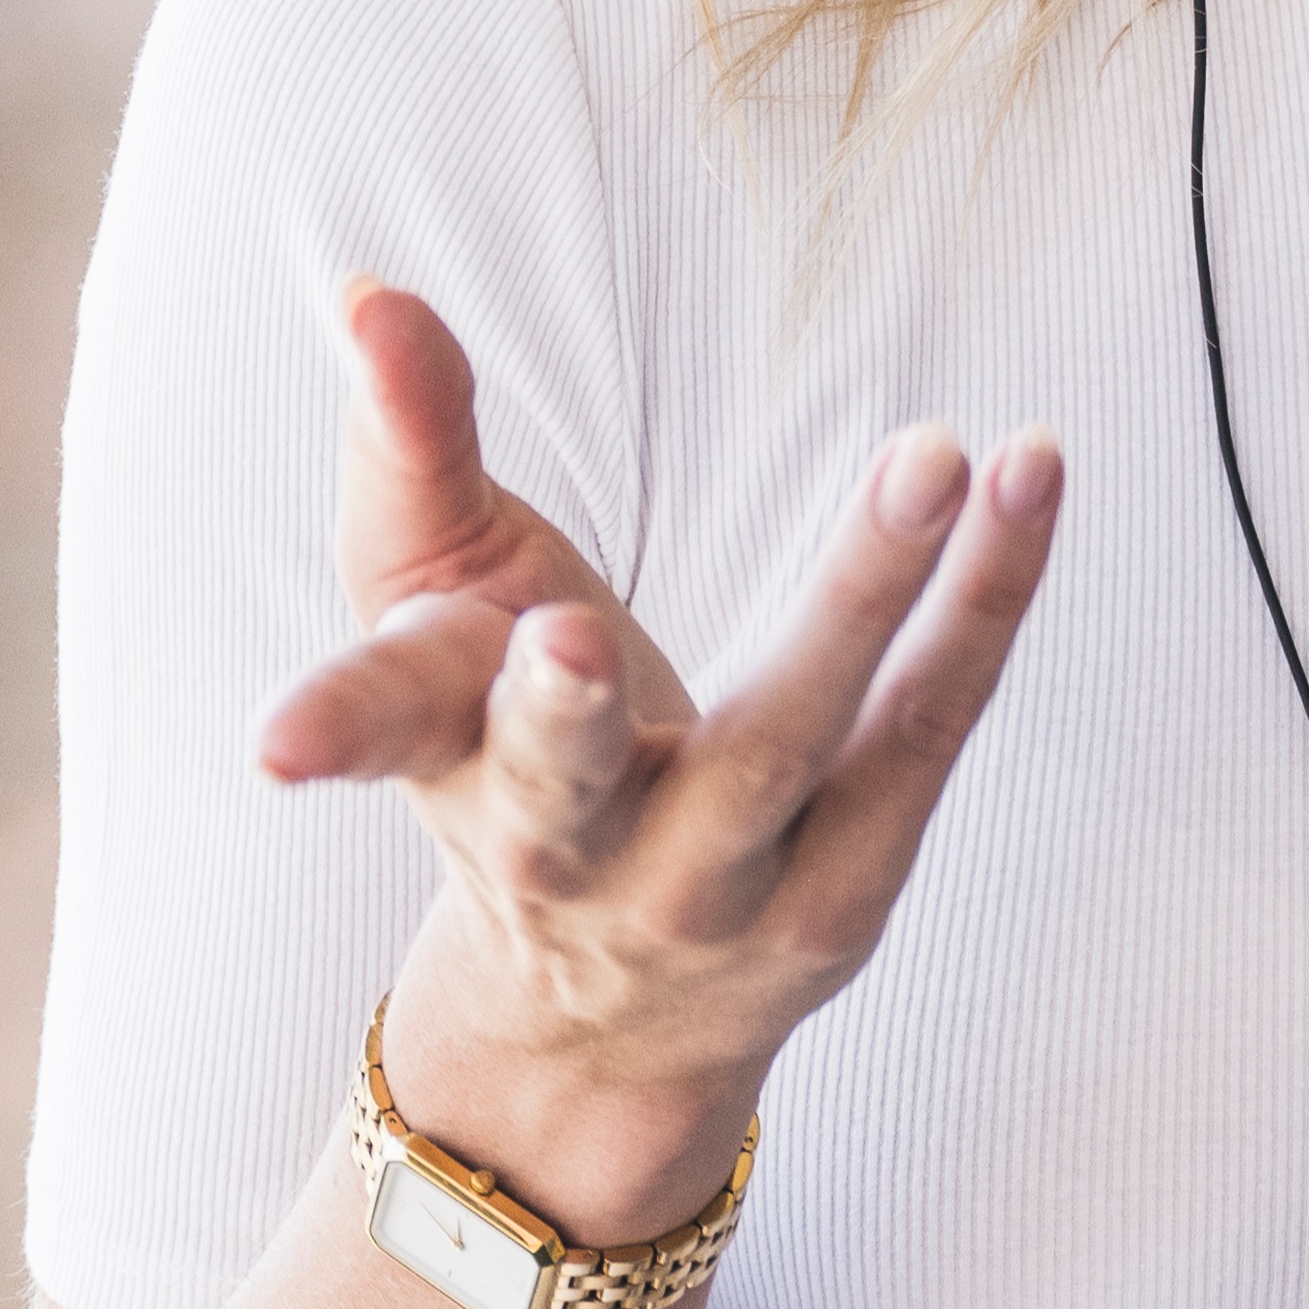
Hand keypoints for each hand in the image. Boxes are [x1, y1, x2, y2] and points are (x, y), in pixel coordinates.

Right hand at [251, 282, 1058, 1235]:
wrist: (609, 1018)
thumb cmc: (506, 751)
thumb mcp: (432, 611)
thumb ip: (410, 448)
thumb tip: (369, 290)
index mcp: (452, 765)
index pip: (387, 729)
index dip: (330, 726)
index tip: (279, 749)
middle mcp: (573, 852)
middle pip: (572, 782)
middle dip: (563, 717)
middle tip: (570, 639)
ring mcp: (717, 888)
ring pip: (791, 744)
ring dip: (860, 600)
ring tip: (936, 457)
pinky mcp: (850, 888)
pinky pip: (928, 730)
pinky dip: (984, 604)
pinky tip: (1029, 476)